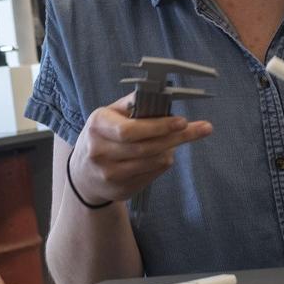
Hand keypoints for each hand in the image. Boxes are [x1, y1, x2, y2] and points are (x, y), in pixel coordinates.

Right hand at [69, 92, 212, 204]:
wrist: (83, 172)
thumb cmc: (103, 134)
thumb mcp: (110, 114)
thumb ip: (133, 103)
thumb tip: (161, 93)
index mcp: (97, 126)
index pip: (130, 130)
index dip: (158, 127)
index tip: (183, 121)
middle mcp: (99, 151)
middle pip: (146, 147)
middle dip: (176, 137)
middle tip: (201, 129)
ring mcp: (109, 174)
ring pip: (152, 162)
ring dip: (170, 150)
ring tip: (178, 140)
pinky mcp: (120, 190)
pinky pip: (151, 175)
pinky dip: (162, 163)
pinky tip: (163, 155)